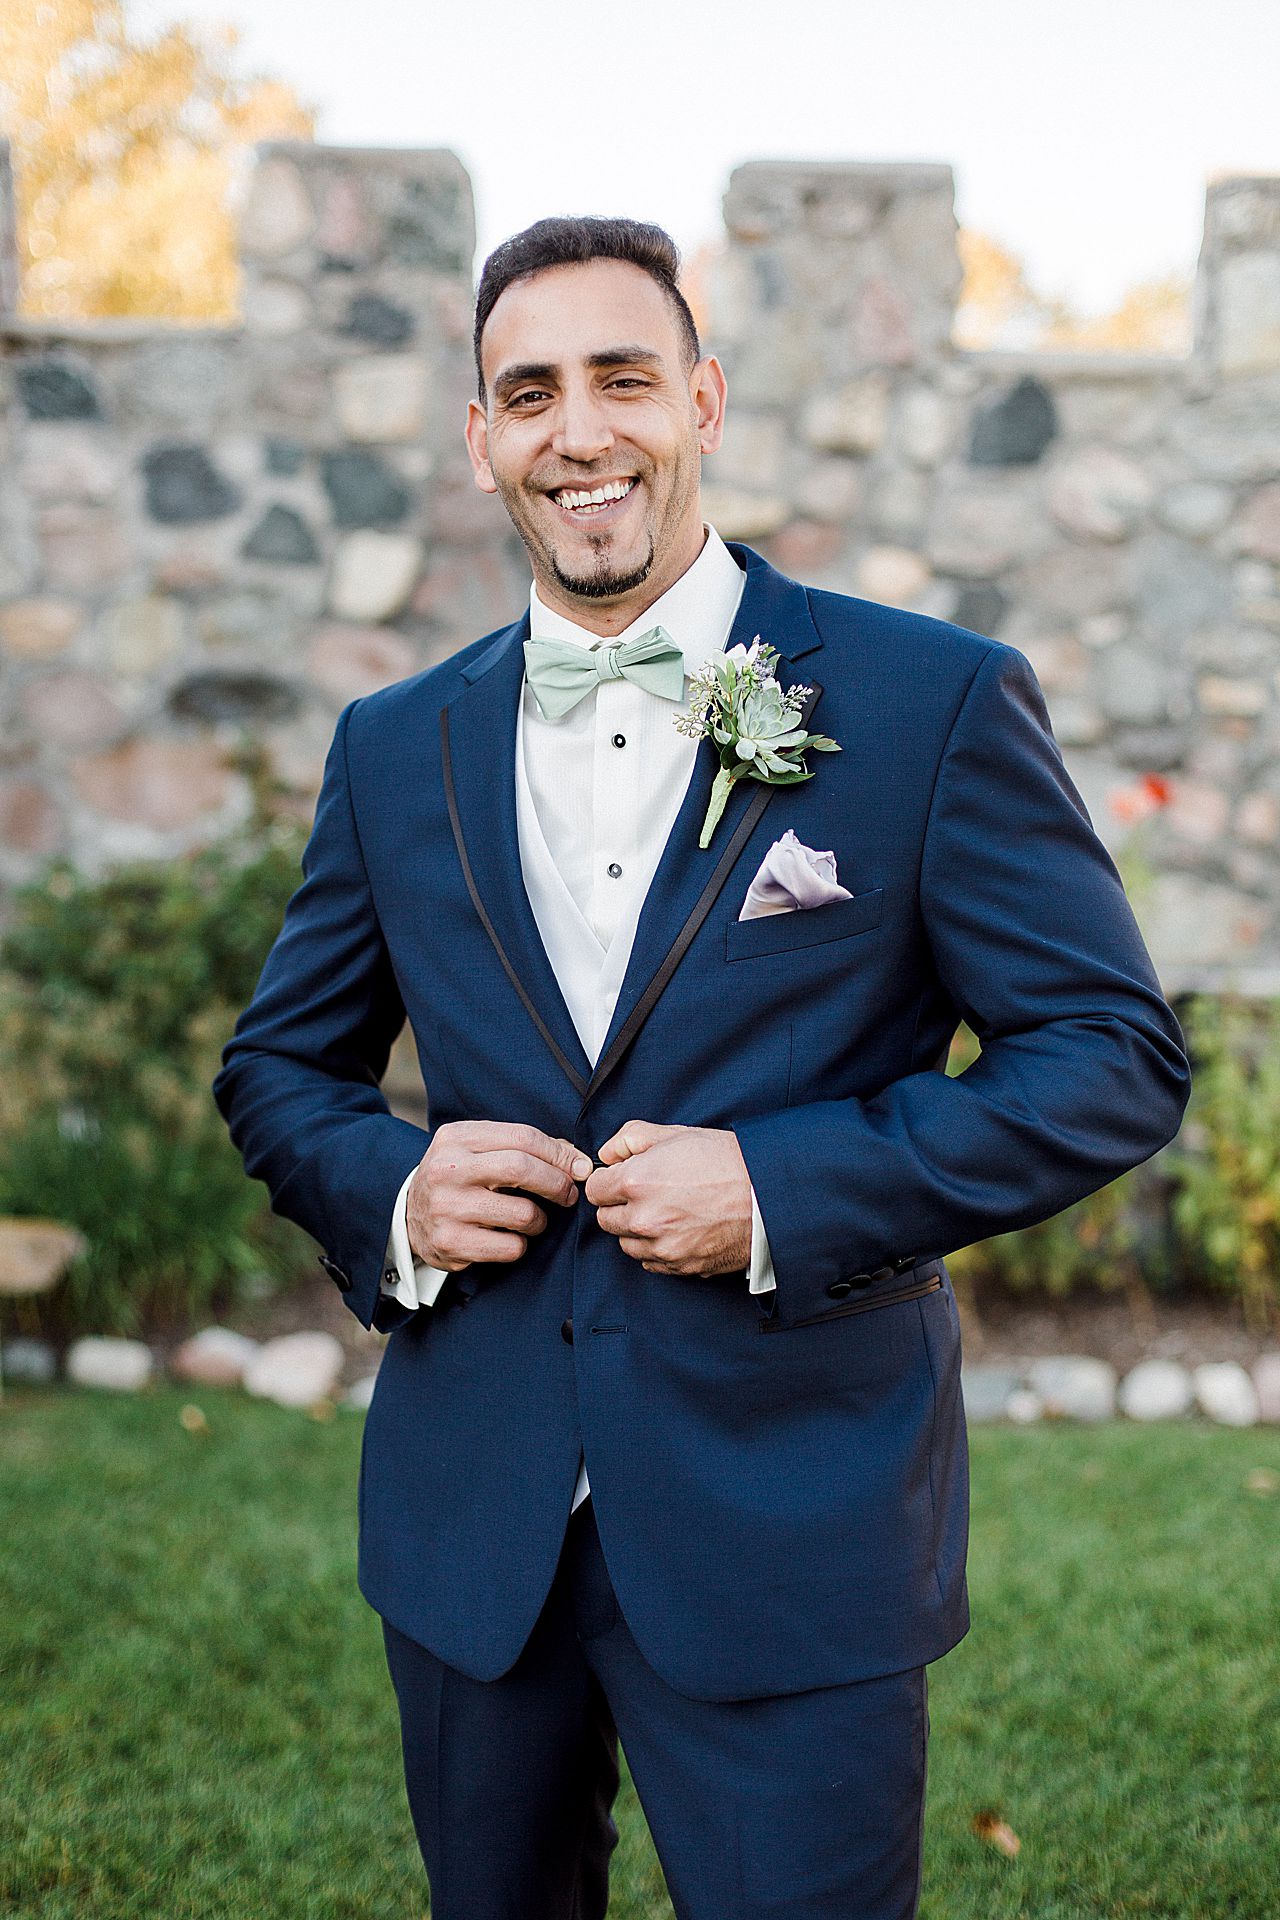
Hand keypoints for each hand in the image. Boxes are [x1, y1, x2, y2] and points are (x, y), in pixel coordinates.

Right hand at [406, 1121, 591, 1270]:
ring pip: (523, 1213)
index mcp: (457, 1138)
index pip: (523, 1138)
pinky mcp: (450, 1243)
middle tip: (568, 1194)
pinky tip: (508, 1238)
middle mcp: (447, 1170)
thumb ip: (522, 1148)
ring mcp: (446, 1208)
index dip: (560, 1153)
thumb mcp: (478, 1150)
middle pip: (522, 1169)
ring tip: (531, 1219)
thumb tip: (576, 1161)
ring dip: (540, 1220)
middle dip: (557, 1183)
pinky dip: (520, 1245)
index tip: (578, 1167)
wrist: (408, 1216)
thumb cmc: (458, 1179)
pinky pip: (511, 1248)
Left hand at [584, 1120, 752, 1275]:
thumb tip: (608, 1154)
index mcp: (636, 1182)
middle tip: (647, 1194)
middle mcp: (643, 1219)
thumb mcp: (676, 1134)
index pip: (594, 1189)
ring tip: (666, 1212)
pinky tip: (679, 1230)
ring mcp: (662, 1247)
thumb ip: (631, 1138)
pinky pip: (651, 1262)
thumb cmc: (726, 1161)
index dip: (608, 1181)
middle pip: (606, 1220)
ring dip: (637, 1231)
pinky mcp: (680, 1266)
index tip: (623, 1179)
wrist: (768, 1195)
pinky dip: (658, 1249)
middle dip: (620, 1206)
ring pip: (627, 1244)